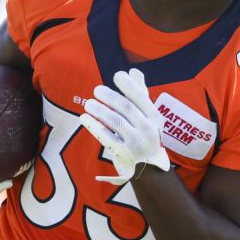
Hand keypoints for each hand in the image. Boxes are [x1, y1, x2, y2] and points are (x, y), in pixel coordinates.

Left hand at [79, 68, 170, 184]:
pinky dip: (94, 126)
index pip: (141, 98)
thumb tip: (133, 71)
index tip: (117, 75)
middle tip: (97, 90)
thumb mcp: (149, 116)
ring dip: (100, 110)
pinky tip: (84, 118)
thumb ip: (140, 94)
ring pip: (116, 123)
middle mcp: (147, 130)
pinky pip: (106, 138)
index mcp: (154, 117)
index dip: (129, 85)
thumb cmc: (146, 135)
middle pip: (127, 108)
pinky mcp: (123, 154)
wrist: (149, 169)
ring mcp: (135, 143)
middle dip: (110, 97)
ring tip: (89, 103)